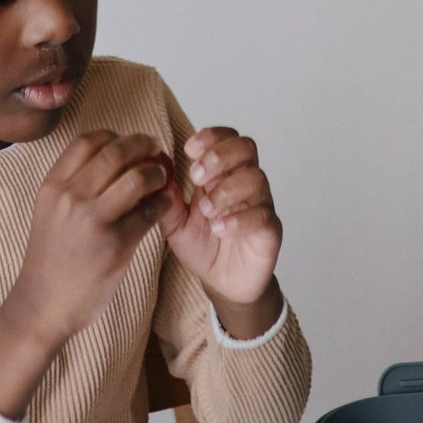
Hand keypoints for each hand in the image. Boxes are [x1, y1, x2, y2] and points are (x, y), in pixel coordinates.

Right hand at [0, 130, 175, 350]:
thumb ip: (73, 184)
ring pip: (138, 178)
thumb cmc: (51, 257)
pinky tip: (162, 205)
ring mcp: (94, 220)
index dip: (115, 135)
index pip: (87, 141)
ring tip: (162, 178)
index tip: (129, 140)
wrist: (44, 303)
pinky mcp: (116, 243)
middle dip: (143, 144)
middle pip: (117, 152)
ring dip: (157, 173)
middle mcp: (71, 197)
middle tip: (157, 147)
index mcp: (53, 186)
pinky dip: (161, 203)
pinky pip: (149, 212)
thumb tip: (113, 156)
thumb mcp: (50, 210)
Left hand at [161, 126, 282, 318]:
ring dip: (226, 189)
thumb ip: (166, 199)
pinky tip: (219, 229)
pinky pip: (262, 215)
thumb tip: (152, 172)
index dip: (211, 137)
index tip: (189, 150)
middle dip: (220, 156)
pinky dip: (239, 219)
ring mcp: (260, 205)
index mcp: (223, 175)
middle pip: (246, 148)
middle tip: (197, 176)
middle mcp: (245, 184)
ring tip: (206, 210)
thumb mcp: (175, 223)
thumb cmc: (204, 247)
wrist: (224, 284)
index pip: (227, 138)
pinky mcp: (270, 230)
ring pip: (256, 178)